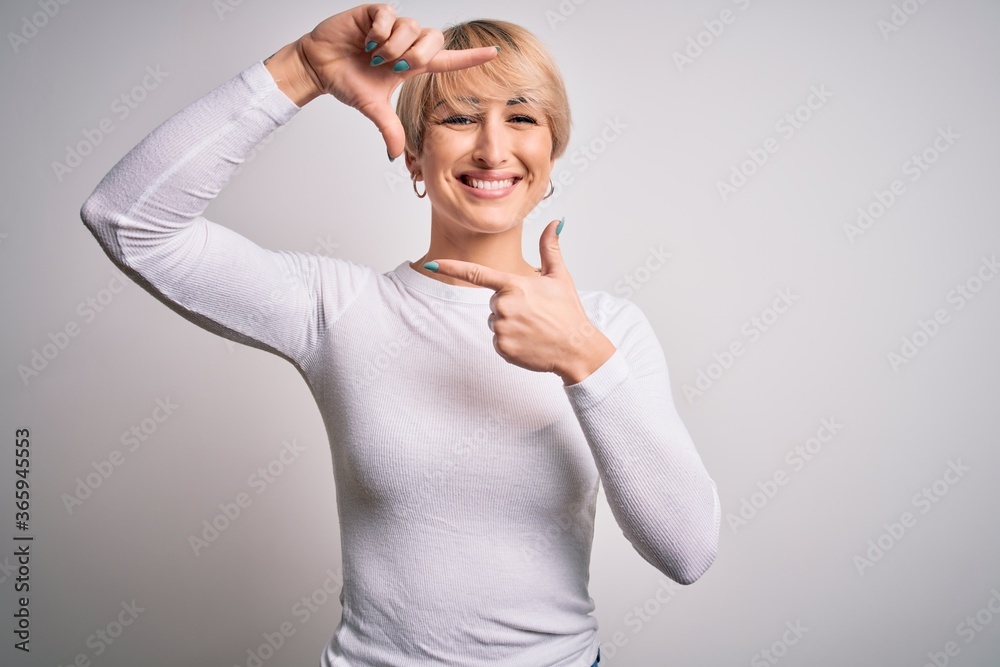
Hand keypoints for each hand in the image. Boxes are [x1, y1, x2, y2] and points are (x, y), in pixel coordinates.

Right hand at [294, 3, 498, 156]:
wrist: (318, 66)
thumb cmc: (347, 82)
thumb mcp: (372, 108)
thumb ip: (389, 128)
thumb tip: (395, 155)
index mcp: (410, 63)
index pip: (447, 59)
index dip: (470, 57)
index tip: (494, 53)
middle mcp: (406, 42)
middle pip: (433, 39)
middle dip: (417, 55)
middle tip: (393, 66)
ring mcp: (392, 25)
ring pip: (412, 28)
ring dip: (393, 46)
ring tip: (373, 54)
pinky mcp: (376, 12)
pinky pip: (390, 17)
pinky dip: (379, 32)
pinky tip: (366, 40)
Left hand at [426, 219, 616, 384]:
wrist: (577, 348)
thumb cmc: (568, 312)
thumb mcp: (560, 277)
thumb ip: (550, 248)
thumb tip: (556, 222)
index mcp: (514, 284)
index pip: (476, 273)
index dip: (450, 267)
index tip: (432, 263)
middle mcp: (504, 305)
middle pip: (493, 302)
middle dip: (509, 306)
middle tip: (534, 313)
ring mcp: (502, 328)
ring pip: (494, 321)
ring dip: (510, 324)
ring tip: (533, 328)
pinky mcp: (502, 347)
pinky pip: (497, 341)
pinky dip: (511, 342)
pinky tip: (529, 341)